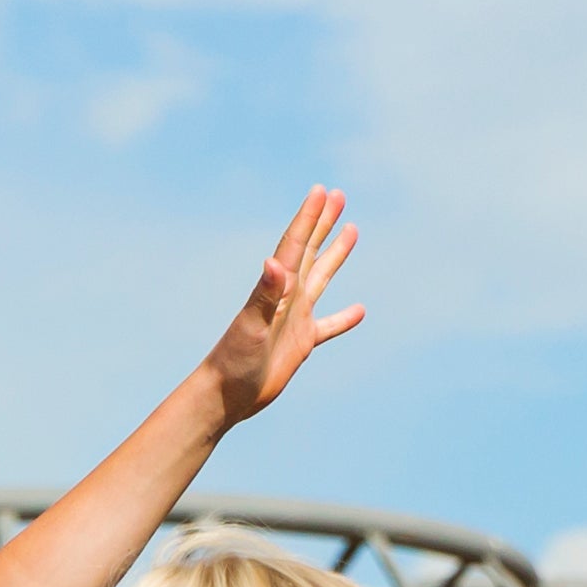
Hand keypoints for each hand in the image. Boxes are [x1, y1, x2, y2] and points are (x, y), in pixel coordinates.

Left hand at [200, 186, 362, 427]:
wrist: (226, 395)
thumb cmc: (233, 360)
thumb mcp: (251, 326)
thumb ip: (265, 295)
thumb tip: (275, 263)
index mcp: (278, 288)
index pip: (296, 245)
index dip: (308, 217)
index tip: (321, 191)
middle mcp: (288, 297)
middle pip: (311, 251)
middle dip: (323, 223)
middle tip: (338, 195)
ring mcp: (296, 319)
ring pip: (322, 278)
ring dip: (336, 254)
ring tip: (352, 230)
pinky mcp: (301, 343)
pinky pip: (328, 326)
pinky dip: (344, 318)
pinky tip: (360, 310)